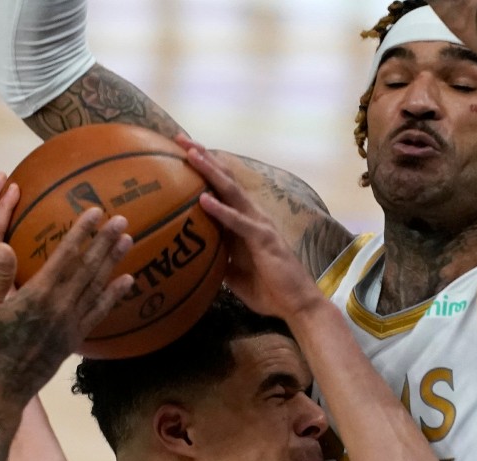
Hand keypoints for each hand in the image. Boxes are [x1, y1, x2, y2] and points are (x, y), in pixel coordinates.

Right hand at [0, 193, 133, 403]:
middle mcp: (60, 307)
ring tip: (128, 239)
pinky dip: (114, 295)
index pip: (65, 256)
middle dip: (105, 240)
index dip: (81, 232)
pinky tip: (127, 280)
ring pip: (97, 286)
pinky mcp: (75, 339)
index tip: (95, 212)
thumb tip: (2, 245)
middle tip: (122, 219)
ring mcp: (70, 324)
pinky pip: (99, 312)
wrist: (2, 388)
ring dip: (113, 261)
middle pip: (88, 267)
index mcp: (37, 295)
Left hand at [178, 137, 323, 318]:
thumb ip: (219, 261)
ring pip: (231, 192)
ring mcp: (259, 225)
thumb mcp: (234, 275)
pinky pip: (238, 222)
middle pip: (224, 180)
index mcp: (244, 222)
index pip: (220, 189)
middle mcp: (252, 216)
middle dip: (203, 157)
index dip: (203, 169)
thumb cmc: (268, 290)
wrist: (296, 305)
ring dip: (210, 172)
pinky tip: (203, 200)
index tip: (180, 151)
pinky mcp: (263, 239)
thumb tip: (198, 261)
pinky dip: (220, 210)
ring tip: (191, 155)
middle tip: (180, 138)